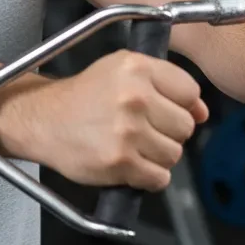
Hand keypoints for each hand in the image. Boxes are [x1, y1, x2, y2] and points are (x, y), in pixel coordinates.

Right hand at [10, 50, 208, 189]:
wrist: (43, 119)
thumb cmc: (83, 96)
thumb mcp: (120, 71)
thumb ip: (165, 84)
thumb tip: (202, 112)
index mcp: (136, 67)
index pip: (190, 92)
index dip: (181, 105)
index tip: (162, 110)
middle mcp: (135, 95)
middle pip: (185, 126)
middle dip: (168, 132)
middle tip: (141, 129)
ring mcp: (128, 130)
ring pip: (174, 154)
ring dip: (156, 156)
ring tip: (131, 145)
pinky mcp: (120, 161)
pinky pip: (159, 177)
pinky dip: (147, 176)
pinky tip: (128, 163)